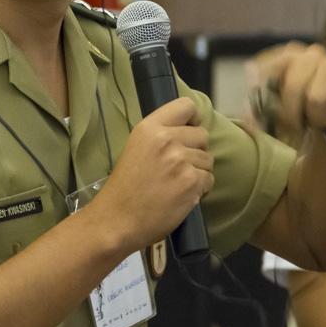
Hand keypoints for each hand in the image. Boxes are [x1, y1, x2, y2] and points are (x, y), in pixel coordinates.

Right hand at [94, 97, 213, 247]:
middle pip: (202, 135)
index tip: (187, 132)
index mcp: (149, 128)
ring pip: (208, 159)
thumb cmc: (124, 187)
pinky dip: (200, 189)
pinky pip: (209, 179)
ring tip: (178, 184)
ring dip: (198, 172)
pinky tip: (182, 195)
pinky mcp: (191, 182)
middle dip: (196, 151)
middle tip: (179, 167)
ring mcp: (180, 161)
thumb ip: (160, 136)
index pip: (186, 106)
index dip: (192, 120)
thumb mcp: (136, 148)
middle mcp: (166, 140)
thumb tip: (188, 131)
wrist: (116, 220)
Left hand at [246, 42, 325, 146]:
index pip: (272, 65)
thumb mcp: (281, 107)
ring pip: (317, 98)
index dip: (263, 86)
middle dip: (291, 113)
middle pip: (294, 84)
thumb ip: (261, 112)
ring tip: (317, 123)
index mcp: (290, 56)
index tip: (259, 111)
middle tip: (294, 127)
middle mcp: (312, 54)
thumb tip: (248, 123)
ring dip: (315, 119)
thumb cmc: (306, 107)